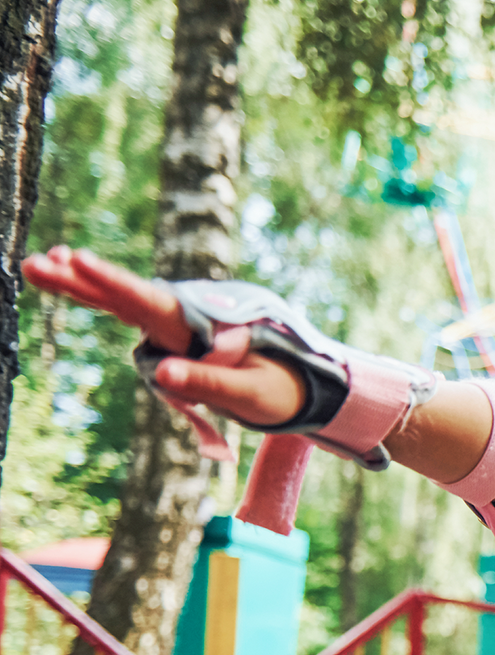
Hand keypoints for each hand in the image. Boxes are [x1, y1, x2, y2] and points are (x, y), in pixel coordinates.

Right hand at [21, 246, 303, 428]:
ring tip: (37, 265)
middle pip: (125, 296)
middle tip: (34, 261)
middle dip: (81, 280)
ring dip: (81, 284)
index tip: (76, 259)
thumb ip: (209, 385)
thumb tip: (163, 376)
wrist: (300, 385)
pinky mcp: (170, 334)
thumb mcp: (250, 394)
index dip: (111, 282)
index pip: (149, 302)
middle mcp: (183, 319)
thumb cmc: (277, 390)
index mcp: (200, 328)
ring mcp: (174, 325)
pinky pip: (129, 311)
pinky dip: (99, 294)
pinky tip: (69, 276)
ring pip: (121, 300)